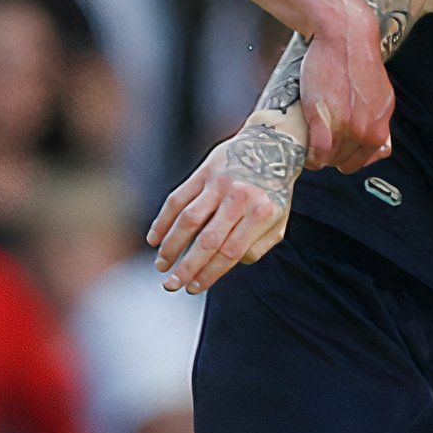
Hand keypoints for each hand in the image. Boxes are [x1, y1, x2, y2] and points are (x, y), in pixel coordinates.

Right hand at [147, 116, 303, 293]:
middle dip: (187, 267)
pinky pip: (178, 199)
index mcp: (262, 212)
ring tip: (161, 265)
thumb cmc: (273, 190)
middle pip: (208, 240)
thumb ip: (258, 246)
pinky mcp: (204, 172)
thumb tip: (228, 264)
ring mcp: (220, 183)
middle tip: (171, 285)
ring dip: (171, 246)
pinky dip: (163, 220)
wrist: (272, 144)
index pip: (231, 252)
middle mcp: (240, 197)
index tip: (193, 288)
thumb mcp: (279, 219)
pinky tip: (154, 239)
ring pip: (188, 220)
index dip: (210, 274)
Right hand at [300, 14, 396, 172]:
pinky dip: (311, 156)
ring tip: (311, 140)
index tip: (337, 150)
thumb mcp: (379, 95)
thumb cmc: (356, 61)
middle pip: (346, 162)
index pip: (365, 159)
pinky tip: (307, 151)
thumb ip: (375, 117)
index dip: (348, 157)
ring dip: (319, 155)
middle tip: (320, 142)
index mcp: (381, 124)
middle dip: (332, 156)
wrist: (345, 37)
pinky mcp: (325, 119)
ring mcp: (347, 127)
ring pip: (330, 159)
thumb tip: (369, 137)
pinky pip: (318, 152)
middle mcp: (368, 129)